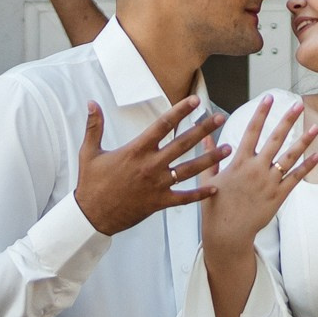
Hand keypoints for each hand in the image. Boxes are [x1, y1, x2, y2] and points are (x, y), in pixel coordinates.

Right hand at [73, 97, 228, 234]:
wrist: (92, 215)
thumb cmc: (91, 183)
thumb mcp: (89, 152)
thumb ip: (94, 126)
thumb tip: (91, 103)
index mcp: (136, 150)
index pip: (162, 125)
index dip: (180, 111)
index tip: (195, 101)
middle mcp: (151, 165)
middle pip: (183, 143)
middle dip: (203, 129)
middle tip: (220, 118)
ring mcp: (158, 185)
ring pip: (190, 169)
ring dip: (210, 158)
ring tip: (228, 148)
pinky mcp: (159, 202)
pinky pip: (184, 198)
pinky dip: (200, 194)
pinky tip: (215, 188)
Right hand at [201, 97, 317, 256]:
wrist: (227, 233)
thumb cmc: (216, 207)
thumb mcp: (209, 179)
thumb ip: (210, 157)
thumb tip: (207, 138)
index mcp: (238, 162)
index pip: (251, 130)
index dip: (261, 113)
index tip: (269, 97)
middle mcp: (256, 169)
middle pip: (275, 139)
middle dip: (287, 120)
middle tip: (298, 105)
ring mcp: (269, 182)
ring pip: (289, 157)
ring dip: (304, 141)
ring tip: (316, 128)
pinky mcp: (278, 196)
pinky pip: (295, 178)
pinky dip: (306, 166)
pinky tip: (317, 156)